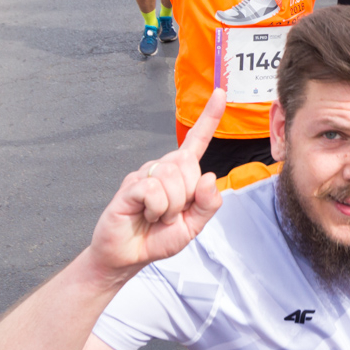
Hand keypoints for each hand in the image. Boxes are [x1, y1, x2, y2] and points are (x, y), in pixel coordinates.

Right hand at [86, 88, 225, 278]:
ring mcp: (145, 174)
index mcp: (181, 174)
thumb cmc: (158, 237)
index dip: (210, 117)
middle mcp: (163, 167)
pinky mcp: (130, 185)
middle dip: (187, 197)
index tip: (222, 93)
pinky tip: (144, 214)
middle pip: (189, 166)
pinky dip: (155, 209)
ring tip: (156, 216)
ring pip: (172, 178)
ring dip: (170, 207)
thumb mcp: (193, 226)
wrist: (128, 256)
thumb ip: (208, 204)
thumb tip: (209, 177)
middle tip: (171, 214)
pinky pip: (153, 190)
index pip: (197, 140)